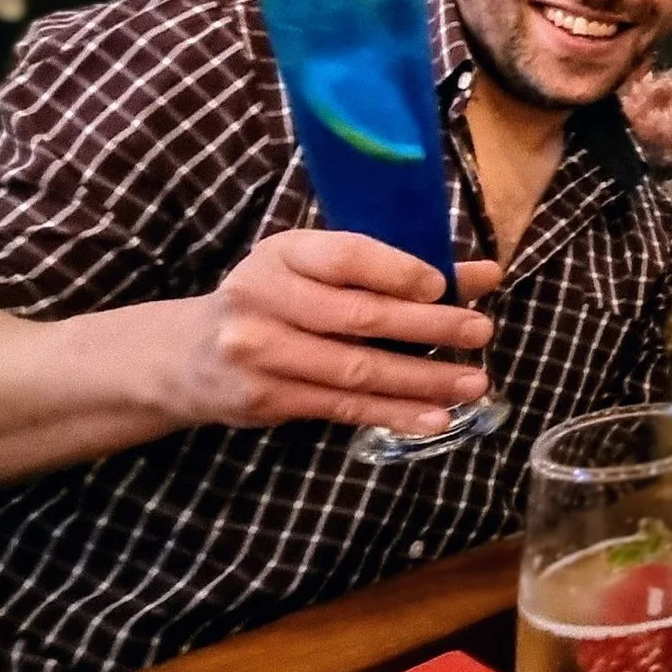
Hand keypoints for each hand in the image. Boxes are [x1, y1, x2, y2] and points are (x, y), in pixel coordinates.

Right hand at [158, 229, 501, 436]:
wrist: (187, 356)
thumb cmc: (273, 302)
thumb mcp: (317, 270)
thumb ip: (393, 270)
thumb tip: (483, 275)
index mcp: (282, 253)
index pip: (347, 256)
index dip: (399, 271)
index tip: (446, 286)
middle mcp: (264, 299)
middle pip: (360, 316)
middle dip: (429, 327)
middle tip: (480, 332)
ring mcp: (261, 353)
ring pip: (357, 369)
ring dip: (423, 379)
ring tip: (475, 382)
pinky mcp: (267, 399)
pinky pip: (342, 407)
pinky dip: (394, 413)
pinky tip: (435, 417)